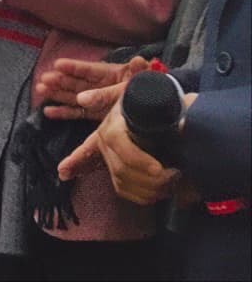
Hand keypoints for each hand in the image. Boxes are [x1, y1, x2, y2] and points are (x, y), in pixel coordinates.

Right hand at [36, 57, 148, 120]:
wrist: (158, 107)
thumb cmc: (150, 89)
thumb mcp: (143, 81)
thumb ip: (138, 73)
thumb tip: (139, 60)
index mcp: (110, 74)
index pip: (89, 70)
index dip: (75, 67)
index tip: (58, 64)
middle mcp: (99, 85)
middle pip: (76, 82)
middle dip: (60, 80)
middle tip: (44, 79)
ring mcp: (95, 99)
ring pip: (72, 95)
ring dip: (56, 93)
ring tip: (40, 90)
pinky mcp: (94, 113)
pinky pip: (76, 112)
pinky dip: (62, 112)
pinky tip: (48, 111)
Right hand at [58, 99, 177, 204]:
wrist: (150, 104)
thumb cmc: (156, 101)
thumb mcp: (162, 97)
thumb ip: (176, 106)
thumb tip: (186, 125)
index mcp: (115, 120)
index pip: (117, 141)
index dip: (137, 158)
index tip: (159, 169)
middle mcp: (106, 139)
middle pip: (121, 168)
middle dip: (150, 179)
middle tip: (175, 176)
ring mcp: (108, 155)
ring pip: (122, 182)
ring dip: (149, 189)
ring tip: (171, 182)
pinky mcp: (112, 167)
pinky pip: (122, 189)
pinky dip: (141, 196)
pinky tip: (159, 192)